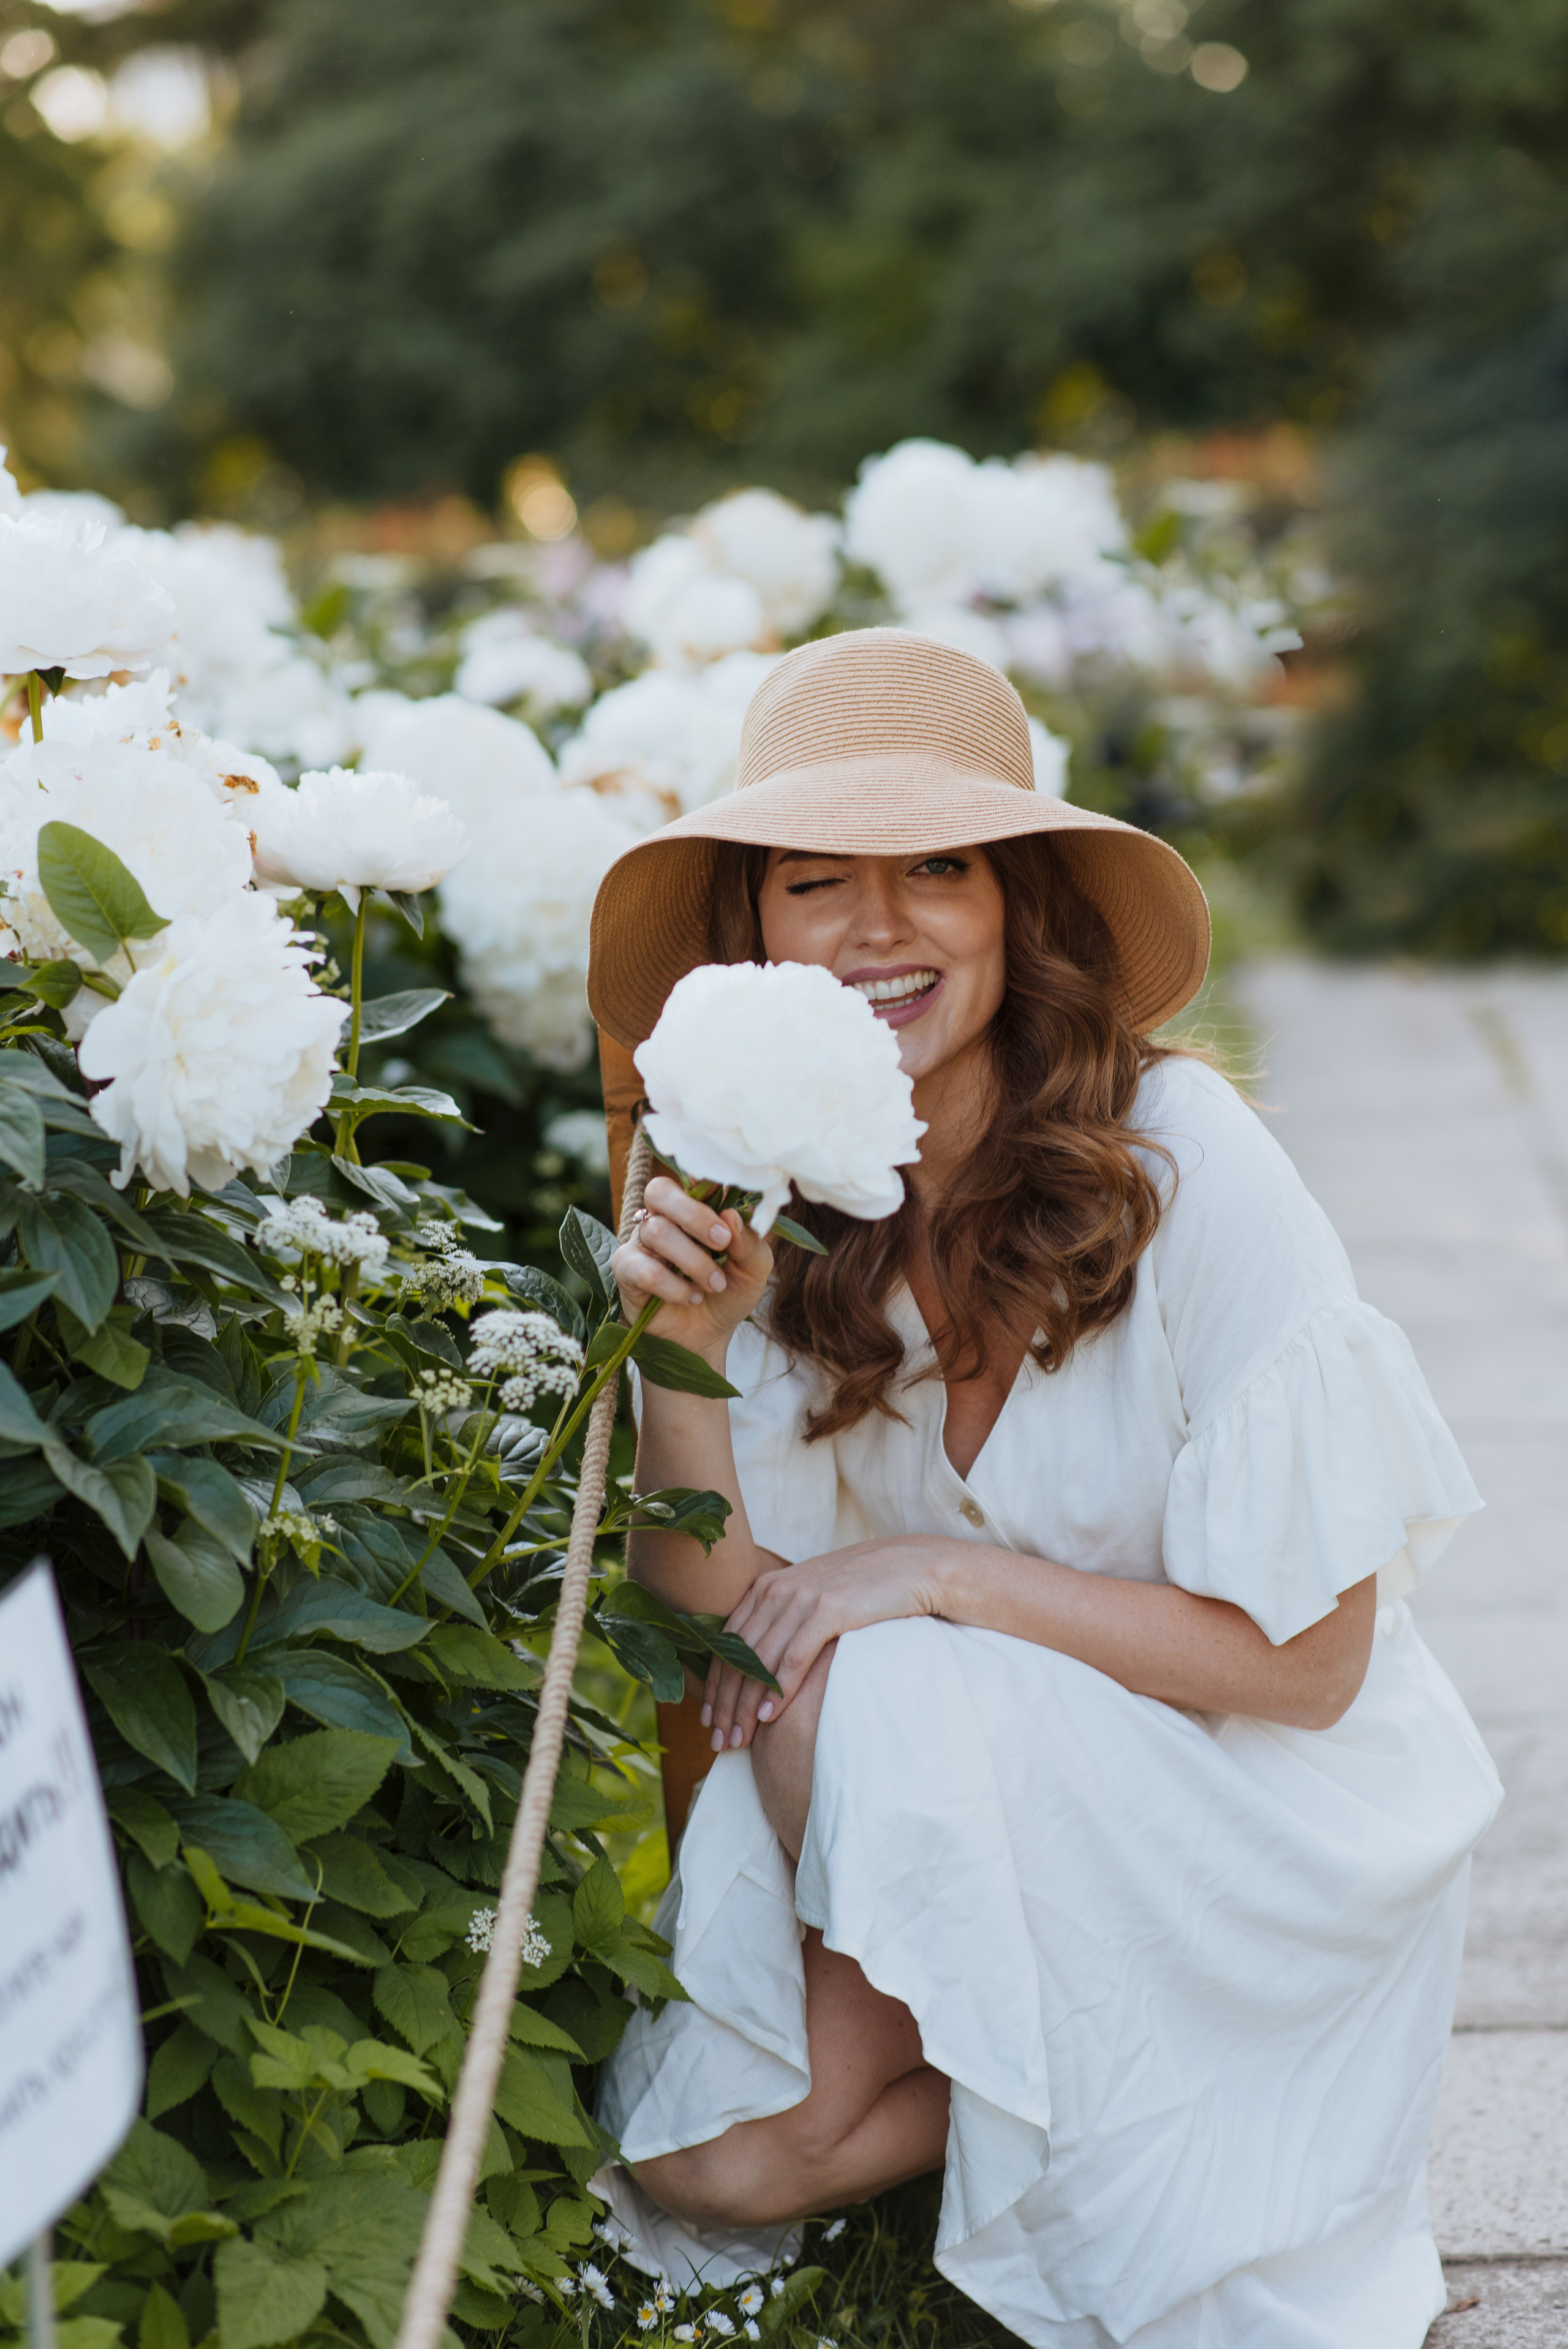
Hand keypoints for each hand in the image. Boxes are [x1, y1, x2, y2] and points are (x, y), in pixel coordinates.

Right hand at [611, 1174, 772, 1366]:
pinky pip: (644, 1269)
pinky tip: (692, 1297)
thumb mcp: (754, 1270)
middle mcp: (663, 1218)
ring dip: (693, 1261)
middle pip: (660, 1191)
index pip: (690, 1177)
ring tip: (715, 1284)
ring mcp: (640, 1243)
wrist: (708, 1338)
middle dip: (694, 1214)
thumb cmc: (729, 1293)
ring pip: (657, 1232)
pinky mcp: (625, 1271)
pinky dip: (674, 1286)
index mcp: (694, 1207)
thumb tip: (731, 1214)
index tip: (724, 1198)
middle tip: (722, 1241)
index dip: (704, 1180)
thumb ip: (750, 1242)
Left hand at [701, 1536, 956, 1751]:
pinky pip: (794, 1655)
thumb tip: (759, 1666)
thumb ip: (783, 1622)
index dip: (713, 1686)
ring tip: (738, 1739)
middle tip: (719, 1742)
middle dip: (724, 1704)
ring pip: (759, 1661)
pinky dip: (778, 1687)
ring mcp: (802, 1598)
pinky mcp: (829, 1609)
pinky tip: (768, 1715)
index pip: (726, 1644)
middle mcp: (777, 1590)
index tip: (708, 1721)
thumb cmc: (862, 1591)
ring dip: (744, 1705)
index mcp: (767, 1587)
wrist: (910, 1568)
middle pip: (737, 1656)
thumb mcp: (813, 1600)